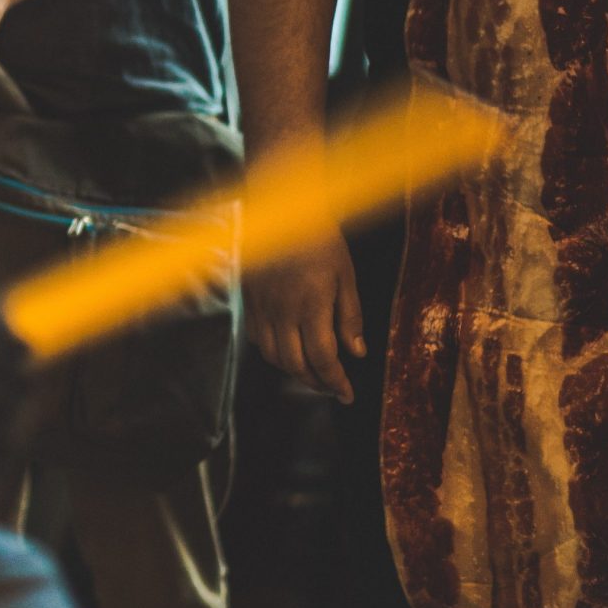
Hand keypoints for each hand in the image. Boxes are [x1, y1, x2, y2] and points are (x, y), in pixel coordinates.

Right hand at [245, 229, 365, 403]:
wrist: (281, 211)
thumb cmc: (319, 239)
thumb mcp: (346, 275)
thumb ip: (350, 316)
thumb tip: (357, 353)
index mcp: (311, 306)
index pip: (323, 358)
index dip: (336, 381)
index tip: (347, 395)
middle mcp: (283, 313)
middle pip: (295, 364)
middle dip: (316, 382)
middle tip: (332, 387)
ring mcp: (262, 308)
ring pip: (273, 356)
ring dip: (294, 371)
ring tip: (312, 373)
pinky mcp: (249, 301)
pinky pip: (257, 339)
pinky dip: (273, 353)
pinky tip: (286, 350)